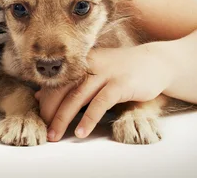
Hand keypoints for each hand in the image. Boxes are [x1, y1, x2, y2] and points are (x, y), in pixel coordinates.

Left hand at [35, 44, 173, 140]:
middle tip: (45, 130)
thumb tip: (41, 96)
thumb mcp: (93, 72)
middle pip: (63, 89)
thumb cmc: (121, 70)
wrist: (155, 62)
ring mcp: (105, 72)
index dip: (46, 100)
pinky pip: (100, 103)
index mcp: (81, 61)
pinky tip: (81, 132)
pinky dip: (88, 119)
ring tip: (56, 135)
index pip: (57, 81)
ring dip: (64, 118)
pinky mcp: (120, 83)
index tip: (40, 117)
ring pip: (77, 97)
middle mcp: (89, 64)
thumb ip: (71, 83)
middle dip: (50, 112)